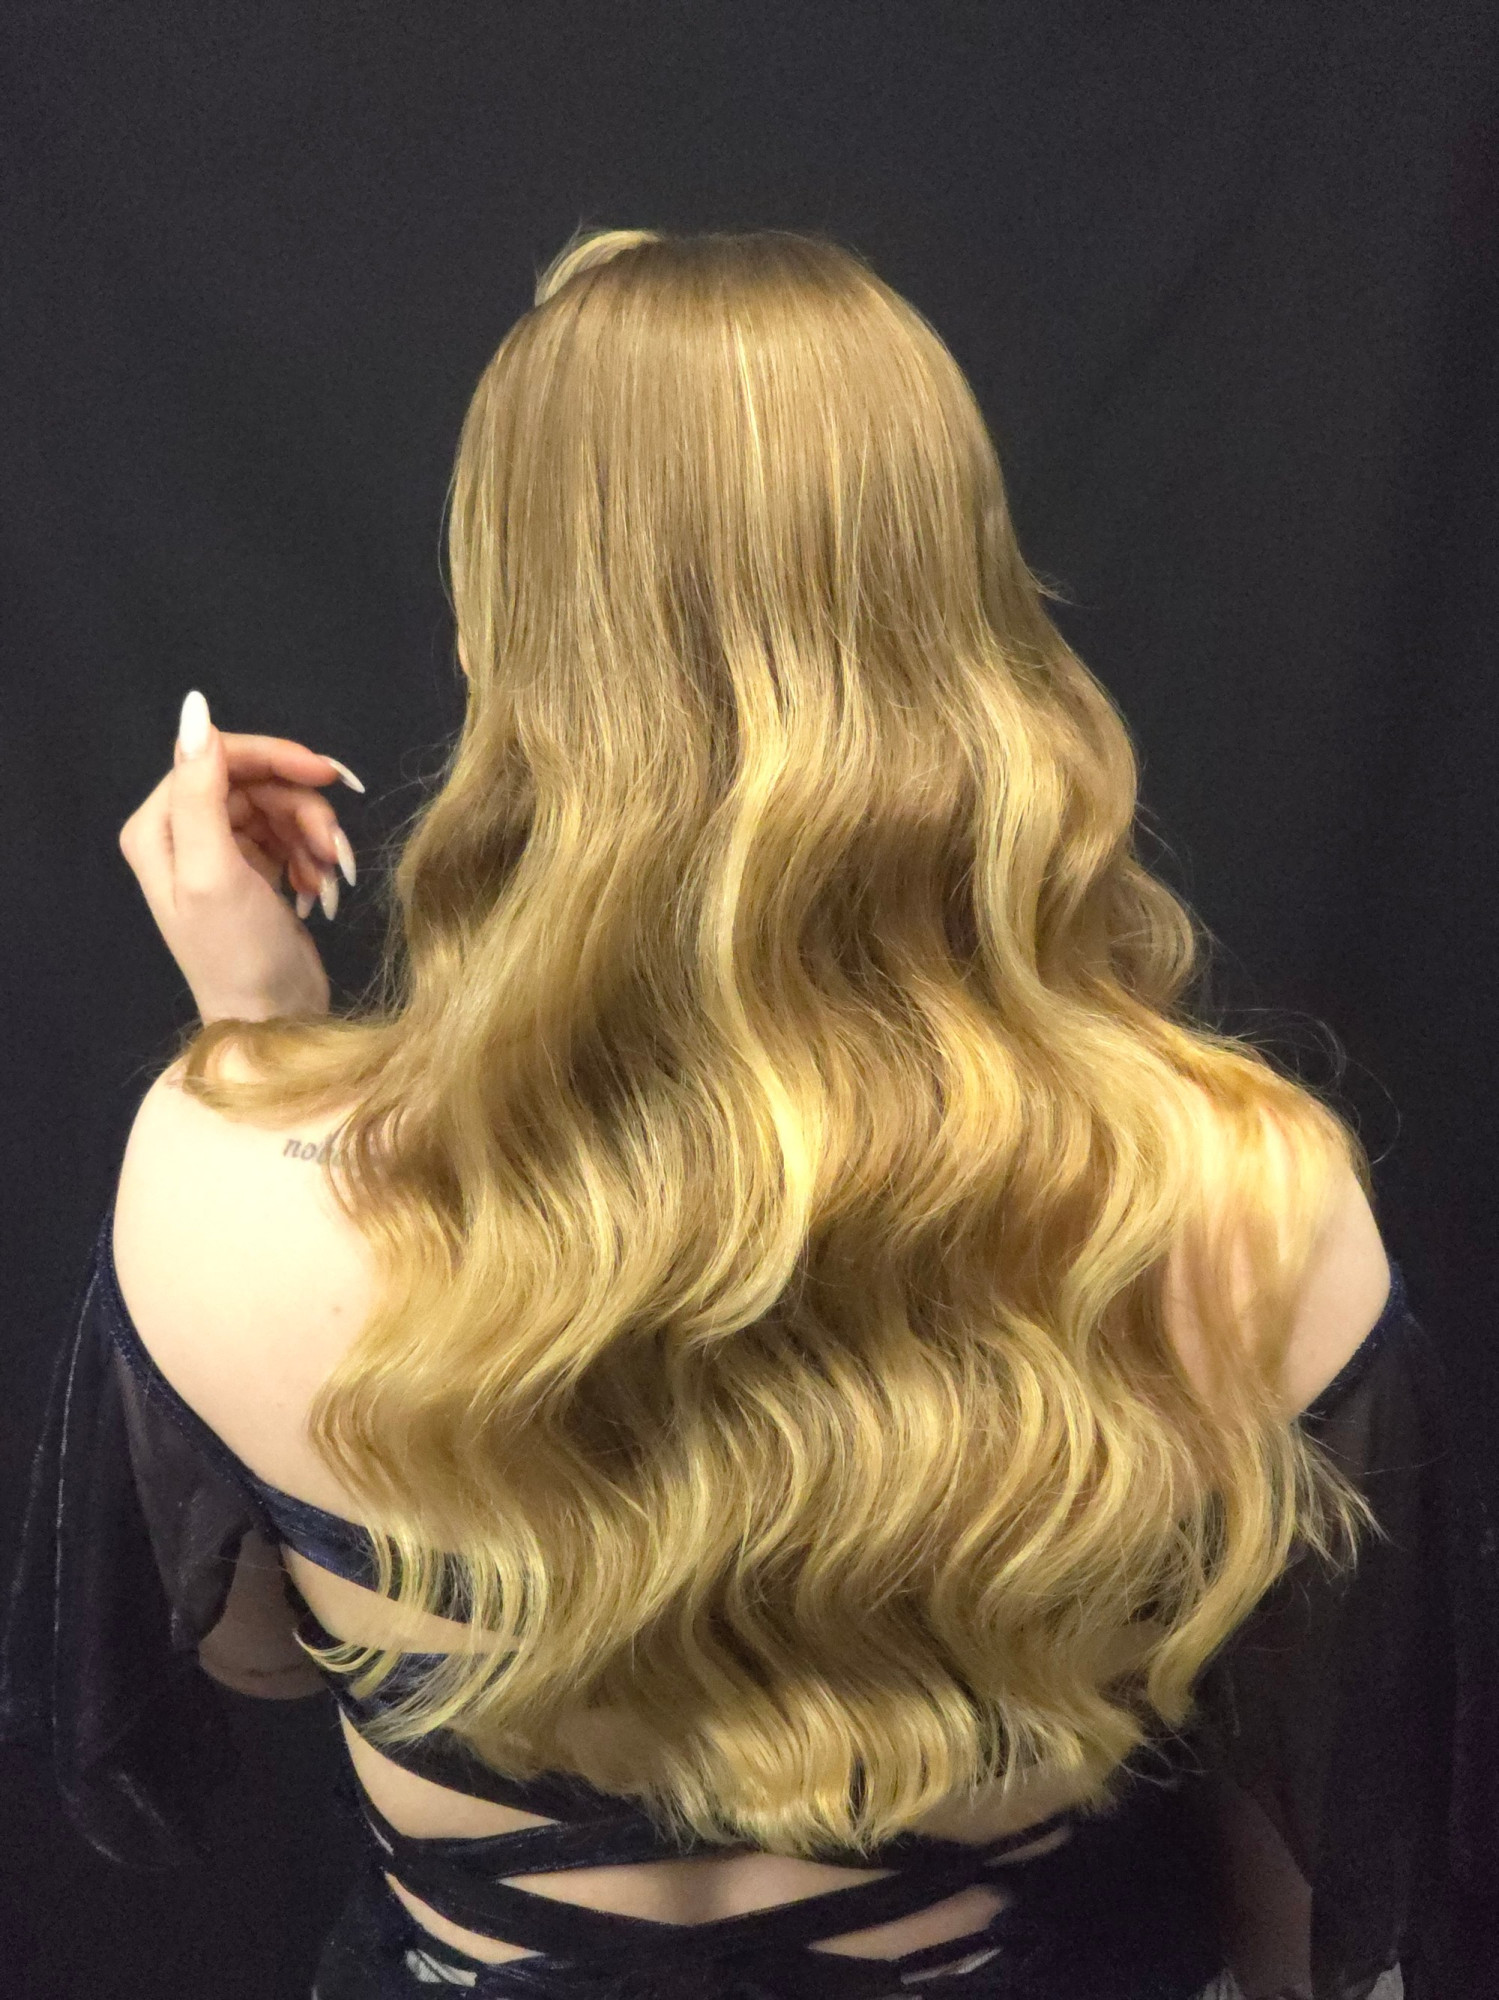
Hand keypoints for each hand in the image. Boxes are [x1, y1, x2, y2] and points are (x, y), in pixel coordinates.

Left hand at [118, 690, 363, 1022]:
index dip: (276, 758)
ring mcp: (220, 853)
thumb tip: (195, 707)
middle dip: (303, 809)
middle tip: (334, 849)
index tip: (330, 776)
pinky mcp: (253, 872)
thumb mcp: (215, 870)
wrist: (272, 1023)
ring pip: (281, 808)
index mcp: (158, 826)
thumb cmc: (239, 954)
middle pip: (255, 782)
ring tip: (330, 878)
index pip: (217, 755)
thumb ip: (200, 789)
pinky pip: (291, 837)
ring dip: (316, 838)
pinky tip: (322, 891)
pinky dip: (314, 858)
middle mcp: (182, 833)